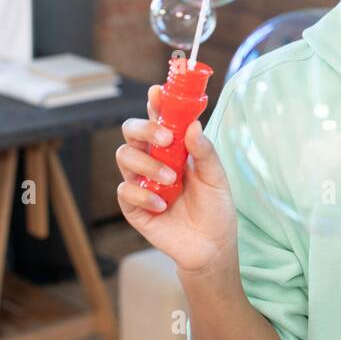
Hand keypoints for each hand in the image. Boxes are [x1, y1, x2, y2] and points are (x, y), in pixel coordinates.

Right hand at [116, 85, 237, 276]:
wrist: (211, 247)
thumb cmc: (215, 208)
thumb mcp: (217, 178)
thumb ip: (205, 152)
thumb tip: (194, 125)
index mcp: (173, 147)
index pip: (157, 118)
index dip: (155, 103)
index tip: (158, 92)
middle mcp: (152, 160)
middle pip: (131, 131)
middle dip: (145, 128)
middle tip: (166, 138)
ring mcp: (140, 182)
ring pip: (124, 156)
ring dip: (147, 163)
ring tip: (171, 178)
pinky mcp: (133, 207)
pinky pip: (125, 190)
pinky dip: (143, 194)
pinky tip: (162, 204)